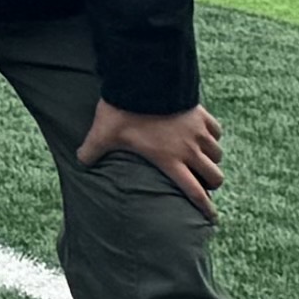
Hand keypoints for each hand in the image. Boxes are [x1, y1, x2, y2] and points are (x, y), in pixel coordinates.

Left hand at [78, 99, 225, 209]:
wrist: (143, 81)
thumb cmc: (123, 111)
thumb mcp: (103, 133)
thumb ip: (92, 150)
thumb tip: (81, 162)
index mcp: (169, 160)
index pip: (193, 190)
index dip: (204, 207)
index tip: (211, 217)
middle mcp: (189, 149)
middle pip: (214, 176)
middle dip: (211, 183)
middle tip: (204, 183)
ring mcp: (199, 132)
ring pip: (217, 154)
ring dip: (211, 159)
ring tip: (201, 159)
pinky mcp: (202, 115)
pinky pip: (217, 131)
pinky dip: (213, 136)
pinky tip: (203, 135)